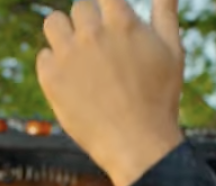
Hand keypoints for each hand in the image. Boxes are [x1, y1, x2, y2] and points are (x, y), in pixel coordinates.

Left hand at [37, 1, 189, 185]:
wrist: (136, 143)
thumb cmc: (160, 97)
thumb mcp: (172, 50)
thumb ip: (166, 12)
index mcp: (122, 22)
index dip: (108, 6)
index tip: (110, 20)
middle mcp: (92, 33)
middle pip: (80, 7)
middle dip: (89, 21)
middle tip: (99, 43)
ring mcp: (68, 55)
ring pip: (53, 22)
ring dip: (64, 31)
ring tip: (76, 49)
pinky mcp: (51, 79)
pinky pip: (43, 56)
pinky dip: (54, 63)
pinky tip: (70, 78)